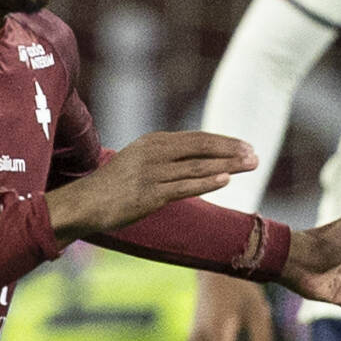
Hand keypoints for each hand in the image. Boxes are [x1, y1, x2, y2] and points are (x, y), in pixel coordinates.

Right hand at [47, 131, 257, 238]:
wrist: (85, 203)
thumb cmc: (114, 186)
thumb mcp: (140, 162)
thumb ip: (166, 158)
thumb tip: (195, 161)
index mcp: (154, 142)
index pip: (197, 138)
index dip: (224, 142)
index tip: (245, 146)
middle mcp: (155, 153)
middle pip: (202, 148)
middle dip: (231, 151)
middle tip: (255, 156)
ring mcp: (152, 173)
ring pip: (197, 167)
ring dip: (227, 166)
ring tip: (250, 166)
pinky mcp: (150, 194)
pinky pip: (184, 187)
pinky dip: (207, 183)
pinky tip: (226, 181)